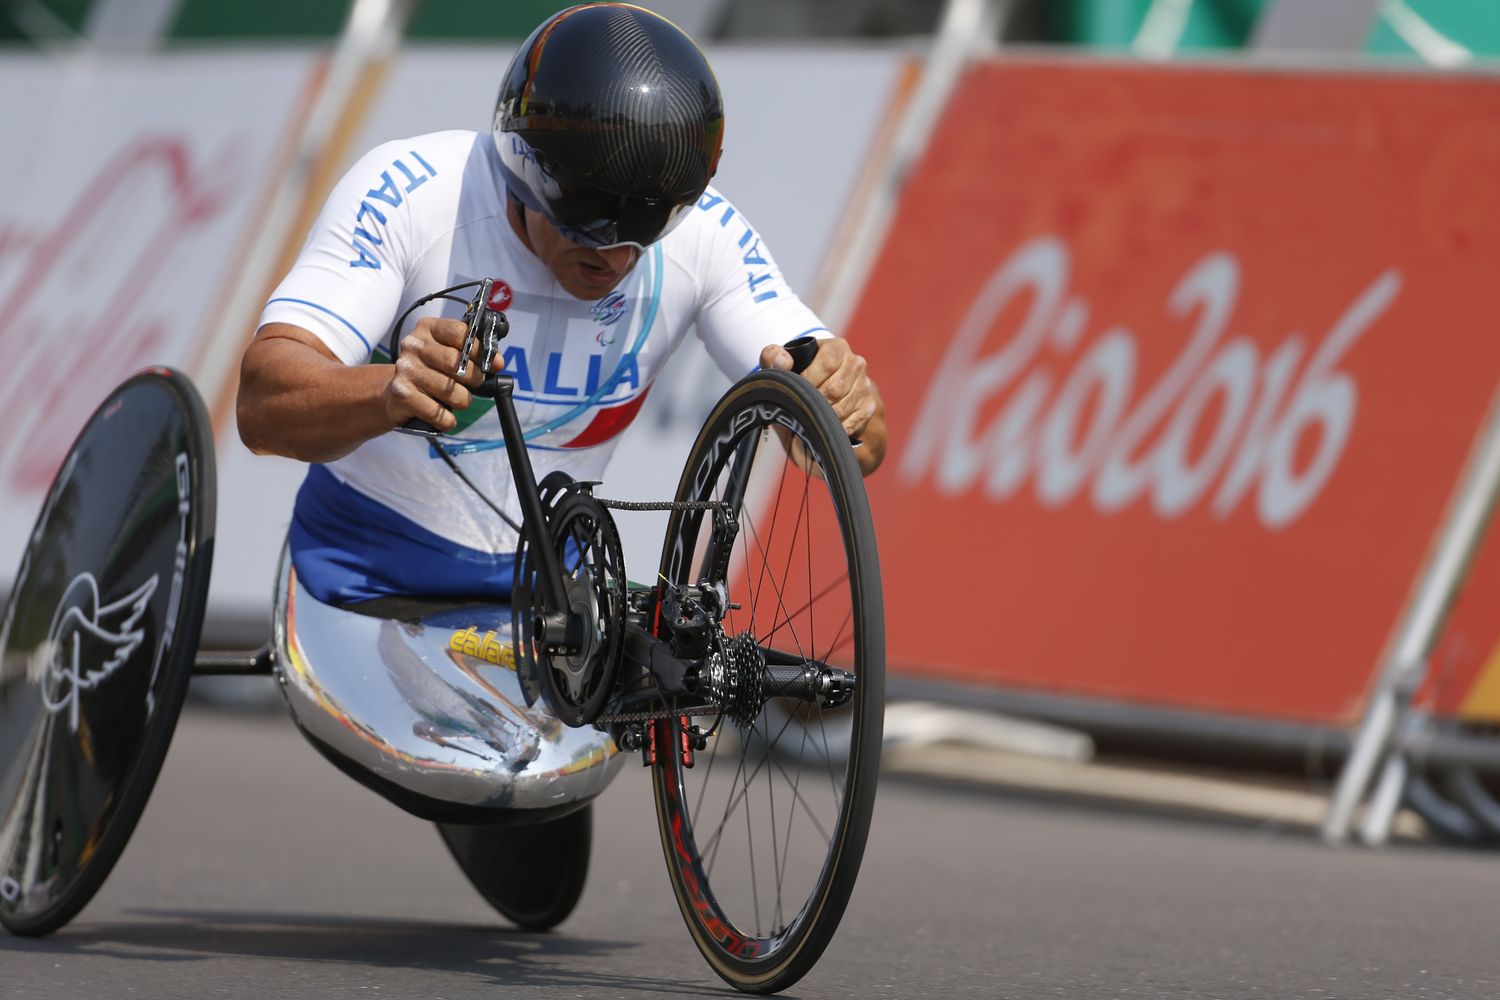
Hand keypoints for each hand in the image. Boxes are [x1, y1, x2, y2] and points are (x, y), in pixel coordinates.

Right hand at [383, 316, 489, 430]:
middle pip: (455, 361)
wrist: (396, 392)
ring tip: (460, 400)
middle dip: (474, 377)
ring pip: (449, 389)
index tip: (492, 363)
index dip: (480, 349)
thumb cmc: (430, 371)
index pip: (459, 332)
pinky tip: (448, 418)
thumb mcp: (450, 354)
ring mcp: (406, 369)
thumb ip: (474, 354)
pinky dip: (448, 419)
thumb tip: (498, 362)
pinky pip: (436, 412)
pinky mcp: (402, 394)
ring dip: (463, 400)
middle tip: (476, 384)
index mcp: (428, 329)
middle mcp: (414, 346)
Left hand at [759, 337, 886, 474]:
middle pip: (835, 389)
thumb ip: (774, 356)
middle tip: (800, 407)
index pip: (827, 363)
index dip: (808, 380)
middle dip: (814, 402)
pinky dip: (834, 428)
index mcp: (837, 348)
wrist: (826, 393)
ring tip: (809, 416)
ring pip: (842, 409)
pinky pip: (851, 423)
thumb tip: (782, 362)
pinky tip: (823, 426)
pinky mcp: (868, 407)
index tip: (795, 390)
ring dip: (823, 417)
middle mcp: (856, 364)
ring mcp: (864, 387)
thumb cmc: (801, 376)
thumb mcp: (783, 364)